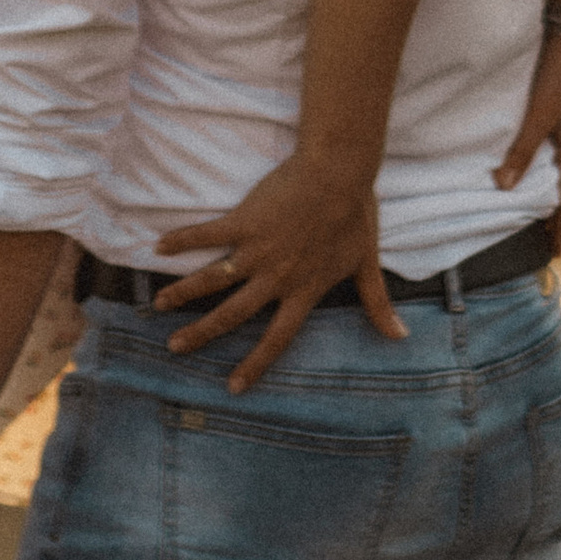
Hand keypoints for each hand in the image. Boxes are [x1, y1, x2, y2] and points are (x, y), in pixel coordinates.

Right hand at [152, 151, 407, 393]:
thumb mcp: (366, 264)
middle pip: (233, 314)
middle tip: (175, 348)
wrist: (339, 173)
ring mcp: (257, 250)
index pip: (277, 338)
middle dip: (203, 333)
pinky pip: (207, 235)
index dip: (255, 364)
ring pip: (213, 279)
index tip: (233, 386)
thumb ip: (377, 303)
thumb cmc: (355, 215)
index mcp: (303, 291)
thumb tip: (401, 337)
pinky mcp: (244, 221)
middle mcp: (276, 277)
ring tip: (159, 306)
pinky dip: (183, 240)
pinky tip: (159, 246)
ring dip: (185, 293)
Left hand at [493, 30, 560, 230]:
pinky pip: (542, 149)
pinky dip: (534, 165)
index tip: (556, 253)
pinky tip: (518, 163)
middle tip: (542, 239)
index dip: (560, 226)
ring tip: (528, 208)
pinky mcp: (548, 111)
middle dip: (553, 214)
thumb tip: (504, 188)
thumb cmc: (556, 78)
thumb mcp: (538, 116)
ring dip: (542, 190)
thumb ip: (521, 150)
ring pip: (551, 168)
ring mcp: (559, 127)